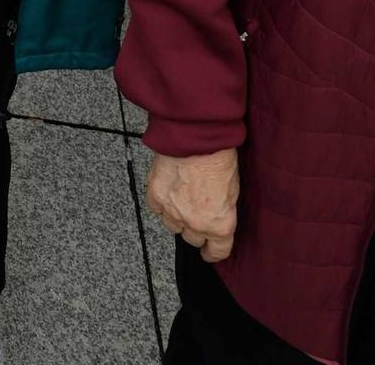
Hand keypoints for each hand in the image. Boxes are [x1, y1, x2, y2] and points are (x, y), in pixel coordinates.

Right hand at [146, 148, 238, 262]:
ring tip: (181, 202)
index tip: (210, 251)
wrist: (195, 138)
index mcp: (220, 225)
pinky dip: (161, 204)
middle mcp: (195, 224)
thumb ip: (223, 211)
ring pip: (173, 227)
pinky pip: (156, 210)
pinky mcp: (156, 197)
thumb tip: (216, 216)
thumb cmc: (219, 158)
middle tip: (197, 215)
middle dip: (196, 229)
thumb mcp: (233, 191)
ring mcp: (173, 212)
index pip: (217, 251)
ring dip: (177, 218)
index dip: (213, 252)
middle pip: (193, 240)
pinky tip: (168, 193)